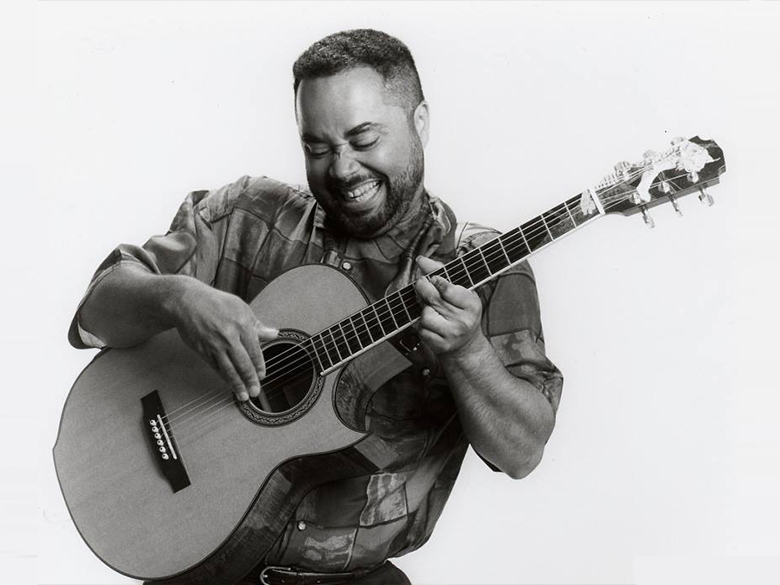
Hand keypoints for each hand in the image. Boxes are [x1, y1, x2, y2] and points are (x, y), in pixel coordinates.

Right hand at [170, 280, 277, 401]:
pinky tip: (229, 384)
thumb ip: (257, 325)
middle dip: (250, 380)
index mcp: (241, 324)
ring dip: (237, 384)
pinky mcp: (202, 350)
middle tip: (255, 391)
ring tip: (244, 395)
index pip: (254, 350)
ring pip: (228, 369)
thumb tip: (273, 333)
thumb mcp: (241, 308)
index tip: (262, 375)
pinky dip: (223, 377)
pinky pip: (215, 367)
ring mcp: (214, 345)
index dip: (259, 365)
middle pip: (243, 363)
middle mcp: (228, 336)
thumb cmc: (216, 303)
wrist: (188, 301)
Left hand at [414, 256, 483, 357]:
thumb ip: (442, 272)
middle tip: (422, 285)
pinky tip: (432, 325)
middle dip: (422, 288)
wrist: (466, 344)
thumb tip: (421, 260)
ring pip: (425, 315)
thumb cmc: (461, 312)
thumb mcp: (460, 291)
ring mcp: (452, 334)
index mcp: (472, 304)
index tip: (432, 278)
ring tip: (432, 310)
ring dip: (424, 311)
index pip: (447, 288)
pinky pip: (422, 330)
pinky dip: (422, 326)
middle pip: (433, 299)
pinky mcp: (441, 345)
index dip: (435, 279)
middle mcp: (464, 320)